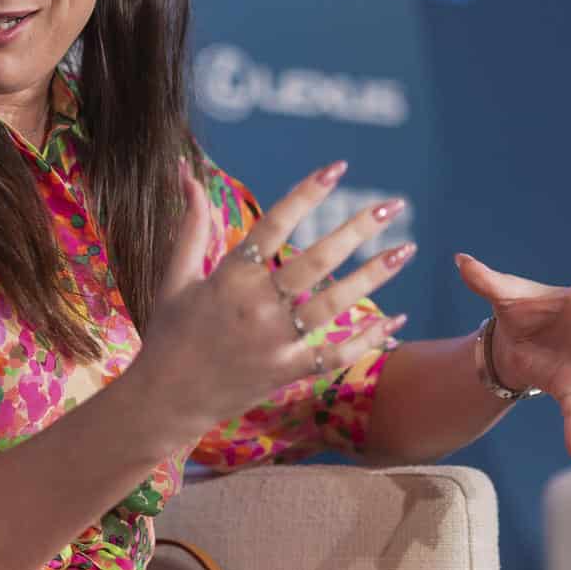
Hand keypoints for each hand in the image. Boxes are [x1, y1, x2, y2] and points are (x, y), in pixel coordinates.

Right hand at [120, 162, 409, 443]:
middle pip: (317, 260)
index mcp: (229, 277)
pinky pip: (335, 354)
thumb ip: (190, 224)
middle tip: (393, 205)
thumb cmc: (168, 333)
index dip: (307, 194)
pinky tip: (398, 319)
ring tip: (406, 250)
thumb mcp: (174, 277)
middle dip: (358, 229)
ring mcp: (274, 342)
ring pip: (334, 303)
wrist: (164, 401)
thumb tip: (186, 171)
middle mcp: (256, 306)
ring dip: (373, 276)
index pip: (275, 224)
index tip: (337, 168)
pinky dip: (367, 338)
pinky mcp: (286, 372)